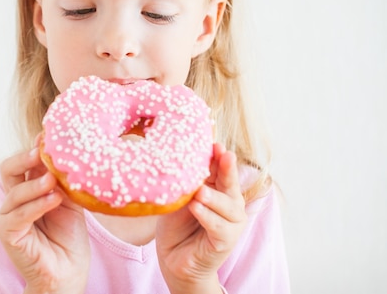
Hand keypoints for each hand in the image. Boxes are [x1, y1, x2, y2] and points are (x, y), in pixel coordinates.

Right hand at [0, 143, 89, 293]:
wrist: (68, 273)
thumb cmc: (68, 239)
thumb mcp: (70, 202)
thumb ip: (64, 181)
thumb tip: (68, 153)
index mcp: (28, 190)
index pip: (25, 162)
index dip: (35, 148)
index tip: (49, 134)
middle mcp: (15, 200)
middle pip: (8, 169)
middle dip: (25, 157)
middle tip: (42, 151)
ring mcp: (9, 217)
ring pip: (14, 191)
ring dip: (35, 184)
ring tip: (53, 180)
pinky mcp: (8, 234)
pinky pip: (18, 214)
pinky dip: (36, 204)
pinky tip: (53, 199)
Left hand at [156, 143, 246, 293]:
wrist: (173, 260)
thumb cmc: (176, 227)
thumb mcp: (179, 199)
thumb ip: (186, 184)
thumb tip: (180, 159)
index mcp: (218, 190)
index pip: (221, 169)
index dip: (219, 156)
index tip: (215, 142)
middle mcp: (229, 204)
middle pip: (230, 183)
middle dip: (227, 168)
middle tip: (222, 154)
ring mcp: (230, 224)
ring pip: (228, 206)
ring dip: (214, 197)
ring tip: (200, 191)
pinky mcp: (225, 241)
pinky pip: (219, 227)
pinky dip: (208, 216)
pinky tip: (197, 208)